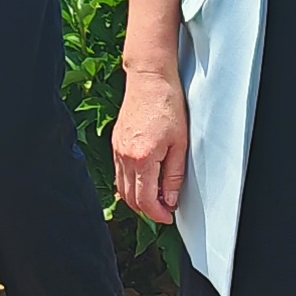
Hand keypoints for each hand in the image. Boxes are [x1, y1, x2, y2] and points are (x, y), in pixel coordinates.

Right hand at [111, 67, 186, 226]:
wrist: (149, 78)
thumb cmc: (167, 104)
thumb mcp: (180, 143)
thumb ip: (174, 176)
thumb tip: (170, 200)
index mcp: (142, 158)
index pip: (145, 201)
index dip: (157, 215)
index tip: (168, 217)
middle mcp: (125, 157)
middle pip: (130, 198)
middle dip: (147, 210)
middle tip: (164, 210)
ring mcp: (117, 150)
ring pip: (121, 188)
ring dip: (137, 199)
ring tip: (155, 197)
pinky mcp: (115, 143)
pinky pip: (118, 173)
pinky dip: (129, 184)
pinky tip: (143, 180)